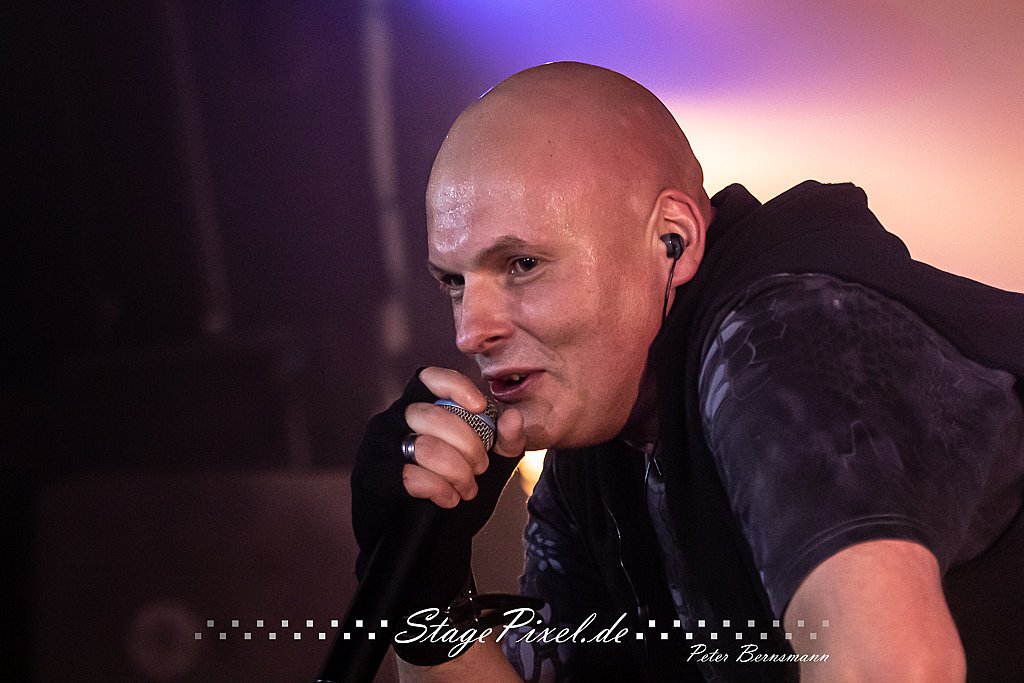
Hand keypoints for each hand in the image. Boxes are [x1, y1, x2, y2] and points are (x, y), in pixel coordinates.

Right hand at [350, 367, 525, 602]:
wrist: (429, 543)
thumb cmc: (454, 493)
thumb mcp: (489, 467)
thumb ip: (505, 442)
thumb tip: (512, 416)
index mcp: (415, 408)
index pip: (428, 378)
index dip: (455, 387)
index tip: (480, 407)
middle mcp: (390, 421)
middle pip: (434, 416)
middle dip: (469, 444)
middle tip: (480, 468)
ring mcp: (377, 450)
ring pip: (424, 446)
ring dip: (457, 471)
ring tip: (466, 488)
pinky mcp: (372, 479)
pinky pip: (410, 476)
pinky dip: (439, 489)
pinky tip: (449, 499)